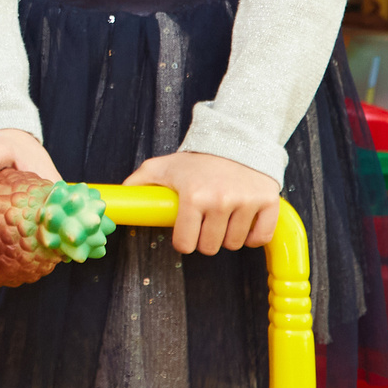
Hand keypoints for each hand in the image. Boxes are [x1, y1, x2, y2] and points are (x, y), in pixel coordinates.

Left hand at [121, 149, 280, 254]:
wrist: (236, 138)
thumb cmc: (198, 158)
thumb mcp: (165, 167)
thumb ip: (140, 182)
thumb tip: (119, 196)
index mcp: (193, 196)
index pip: (185, 244)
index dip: (184, 241)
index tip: (186, 233)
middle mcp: (220, 201)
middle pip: (210, 248)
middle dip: (205, 239)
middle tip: (205, 223)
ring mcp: (246, 202)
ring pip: (234, 244)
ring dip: (228, 236)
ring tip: (223, 217)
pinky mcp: (268, 203)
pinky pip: (260, 238)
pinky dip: (253, 236)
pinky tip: (243, 223)